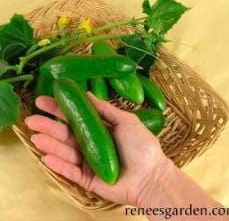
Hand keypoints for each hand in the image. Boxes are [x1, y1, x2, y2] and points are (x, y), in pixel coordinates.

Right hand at [25, 92, 169, 206]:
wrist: (151, 175)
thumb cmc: (142, 146)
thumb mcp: (126, 121)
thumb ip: (105, 109)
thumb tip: (87, 93)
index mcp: (99, 129)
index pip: (76, 117)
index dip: (60, 109)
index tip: (44, 100)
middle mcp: (91, 144)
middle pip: (66, 134)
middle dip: (49, 126)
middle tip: (32, 119)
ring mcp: (88, 162)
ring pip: (66, 152)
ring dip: (50, 144)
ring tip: (35, 135)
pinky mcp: (87, 179)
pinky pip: (70, 172)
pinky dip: (59, 165)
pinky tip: (46, 156)